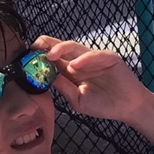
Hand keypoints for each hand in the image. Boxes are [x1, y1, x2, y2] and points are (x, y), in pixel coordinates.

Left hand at [35, 36, 153, 123]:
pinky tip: (75, 66)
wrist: (128, 108)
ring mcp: (94, 58)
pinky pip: (94, 54)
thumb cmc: (104, 105)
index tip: (26, 60)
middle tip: (33, 49)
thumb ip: (63, 87)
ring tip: (50, 56)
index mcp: (71, 71)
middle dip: (45, 45)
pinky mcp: (109, 58)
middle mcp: (80, 61)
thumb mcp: (77, 100)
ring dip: (60, 48)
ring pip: (74, 46)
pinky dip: (83, 59)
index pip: (52, 59)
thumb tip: (45, 76)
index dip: (39, 57)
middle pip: (59, 47)